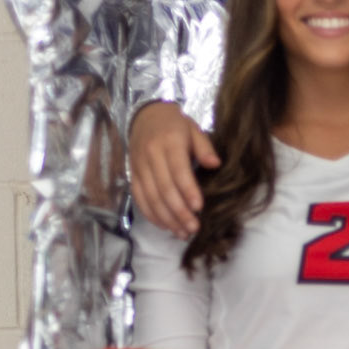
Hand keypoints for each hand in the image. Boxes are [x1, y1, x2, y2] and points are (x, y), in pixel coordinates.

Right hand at [129, 102, 220, 236]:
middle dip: (179, 212)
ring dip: (166, 218)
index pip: (178, 170)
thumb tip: (215, 164)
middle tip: (193, 228)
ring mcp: (139, 166)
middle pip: (164, 188)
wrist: (144, 116)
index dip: (188, 191)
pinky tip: (165, 226)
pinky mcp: (132, 175)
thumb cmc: (175, 124)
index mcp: (169, 142)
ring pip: (151, 197)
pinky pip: (139, 198)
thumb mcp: (193, 129)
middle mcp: (151, 155)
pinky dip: (151, 214)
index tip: (199, 208)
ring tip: (182, 232)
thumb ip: (204, 147)